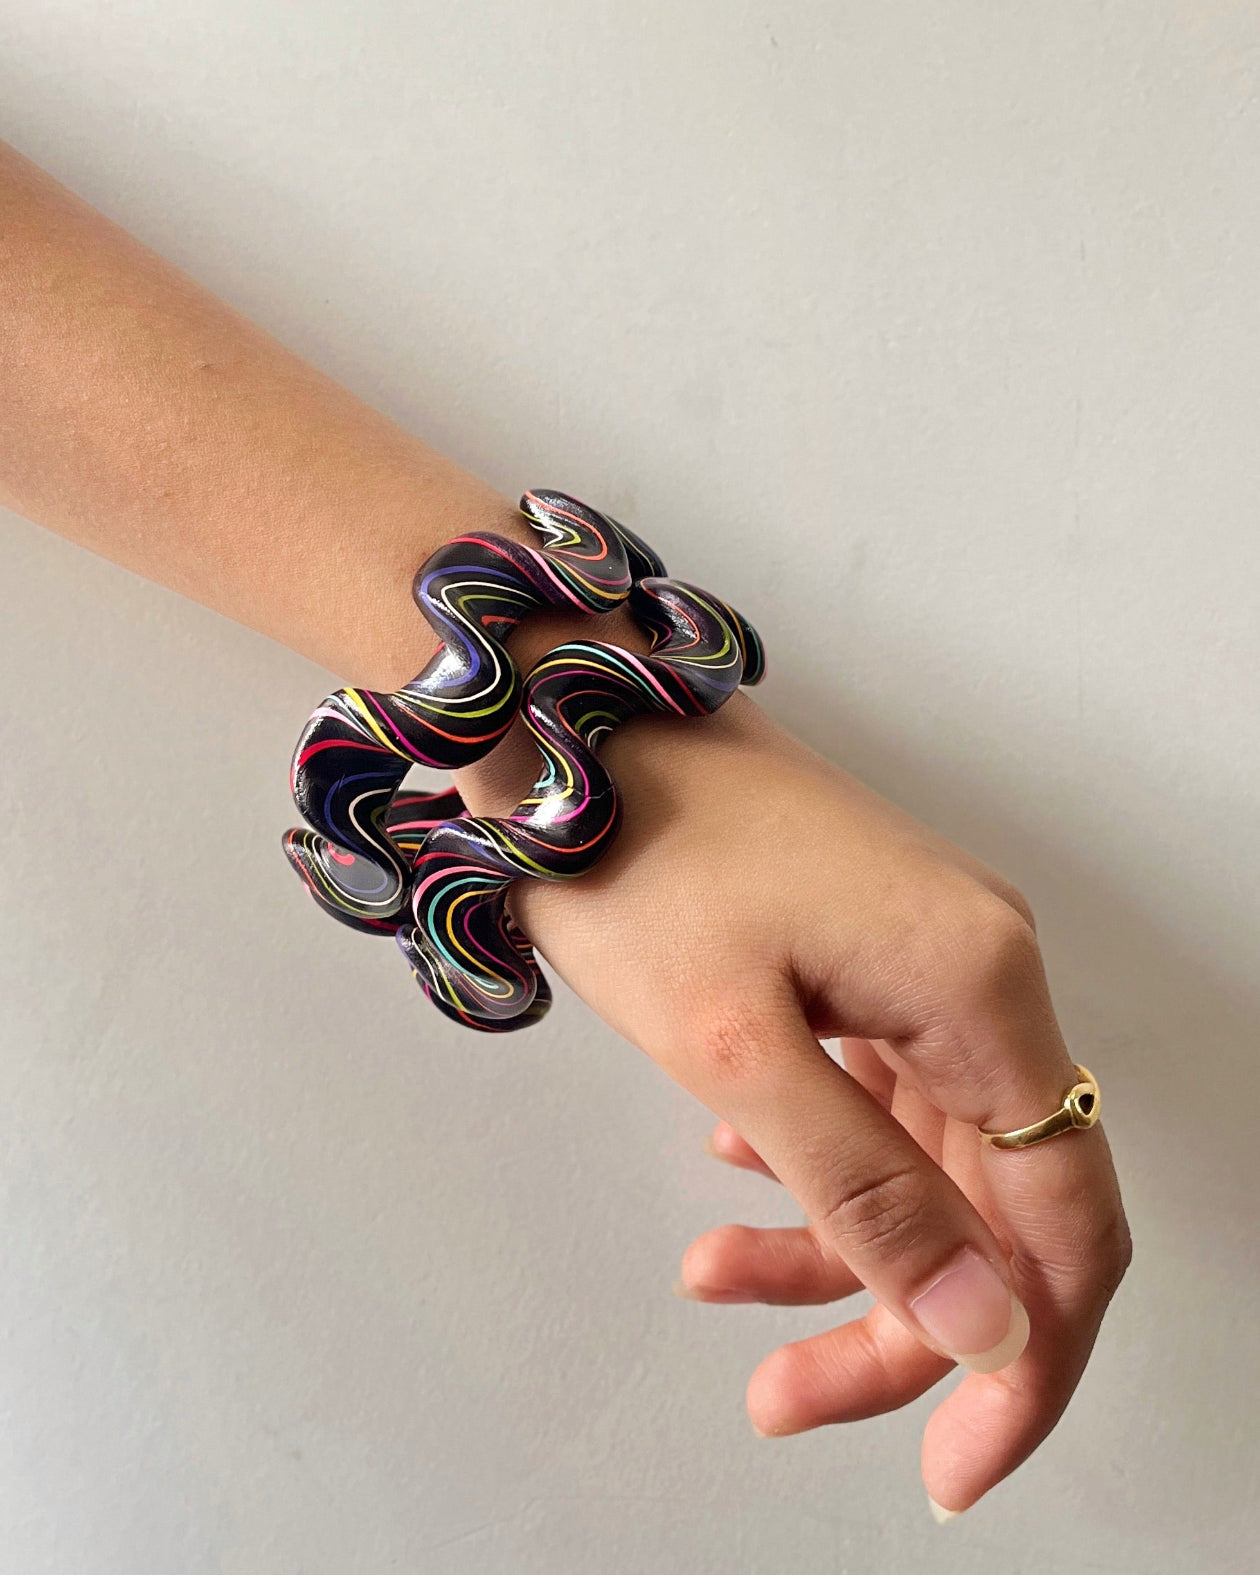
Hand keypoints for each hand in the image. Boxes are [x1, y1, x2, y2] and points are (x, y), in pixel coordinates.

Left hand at [455, 694, 1130, 1514]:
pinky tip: (734, 1171)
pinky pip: (871, 1091)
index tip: (954, 1463)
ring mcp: (921, 962)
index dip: (1027, 1359)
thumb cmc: (636, 857)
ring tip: (712, 1278)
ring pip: (918, 1153)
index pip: (1068, 1218)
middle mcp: (978, 975)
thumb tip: (987, 1330)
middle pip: (988, 1197)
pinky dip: (812, 1156)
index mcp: (980, 990)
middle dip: (894, 1315)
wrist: (570, 721)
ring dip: (832, 1239)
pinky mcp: (863, 956)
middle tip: (783, 1397)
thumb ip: (867, 1191)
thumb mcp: (737, 1048)